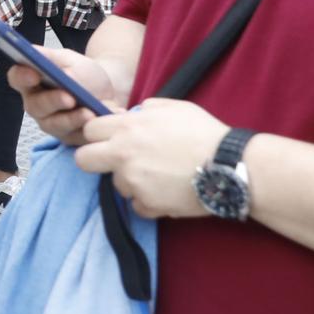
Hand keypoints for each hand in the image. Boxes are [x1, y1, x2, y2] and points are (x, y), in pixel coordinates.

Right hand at [7, 48, 120, 145]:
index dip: (22, 76)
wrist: (108, 91)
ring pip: (56, 125)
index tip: (34, 74)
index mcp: (31, 81)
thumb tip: (50, 69)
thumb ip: (56, 61)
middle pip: (35, 106)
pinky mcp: (69, 137)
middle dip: (52, 101)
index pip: (17, 78)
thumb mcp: (71, 60)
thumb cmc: (84, 73)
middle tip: (69, 97)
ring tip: (89, 113)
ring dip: (72, 119)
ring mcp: (51, 123)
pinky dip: (91, 128)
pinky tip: (102, 118)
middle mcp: (36, 105)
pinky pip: (77, 136)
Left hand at [74, 99, 230, 218]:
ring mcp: (133, 181)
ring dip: (132, 182)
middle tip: (116, 162)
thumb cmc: (205, 133)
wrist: (230, 166)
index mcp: (127, 127)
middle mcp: (123, 154)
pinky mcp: (147, 204)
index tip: (111, 139)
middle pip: (83, 160)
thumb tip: (132, 114)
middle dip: (95, 160)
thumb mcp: (174, 108)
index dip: (99, 134)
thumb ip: (146, 109)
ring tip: (160, 177)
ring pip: (116, 185)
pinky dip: (149, 202)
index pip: (89, 130)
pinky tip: (168, 193)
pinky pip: (137, 206)